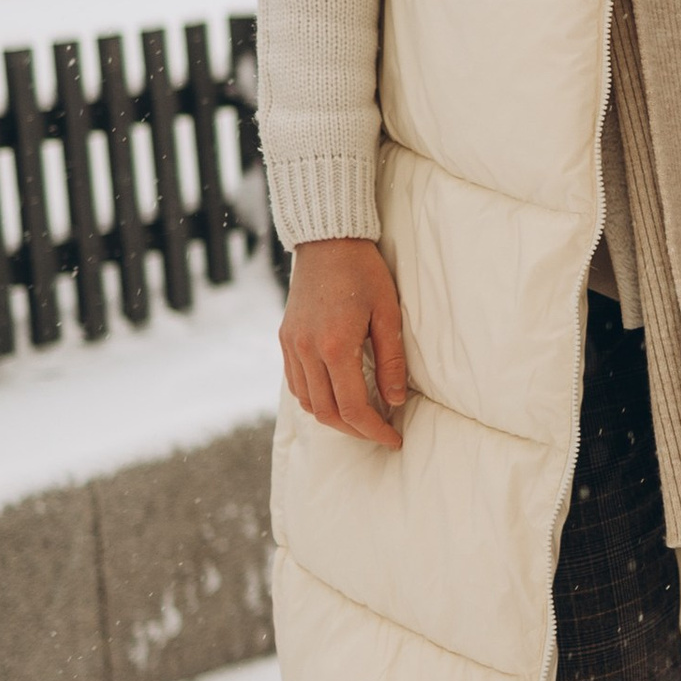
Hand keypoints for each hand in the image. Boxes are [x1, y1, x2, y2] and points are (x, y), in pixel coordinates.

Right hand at [281, 235, 409, 450]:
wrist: (327, 241)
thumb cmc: (364, 273)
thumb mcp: (388, 314)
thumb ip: (391, 361)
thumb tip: (394, 402)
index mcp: (335, 346)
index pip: (353, 407)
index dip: (375, 430)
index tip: (395, 438)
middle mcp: (306, 350)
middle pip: (328, 413)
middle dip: (356, 430)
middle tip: (382, 432)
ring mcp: (291, 346)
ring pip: (308, 403)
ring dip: (335, 418)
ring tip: (363, 418)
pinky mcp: (285, 339)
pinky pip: (297, 384)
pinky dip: (317, 400)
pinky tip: (338, 396)